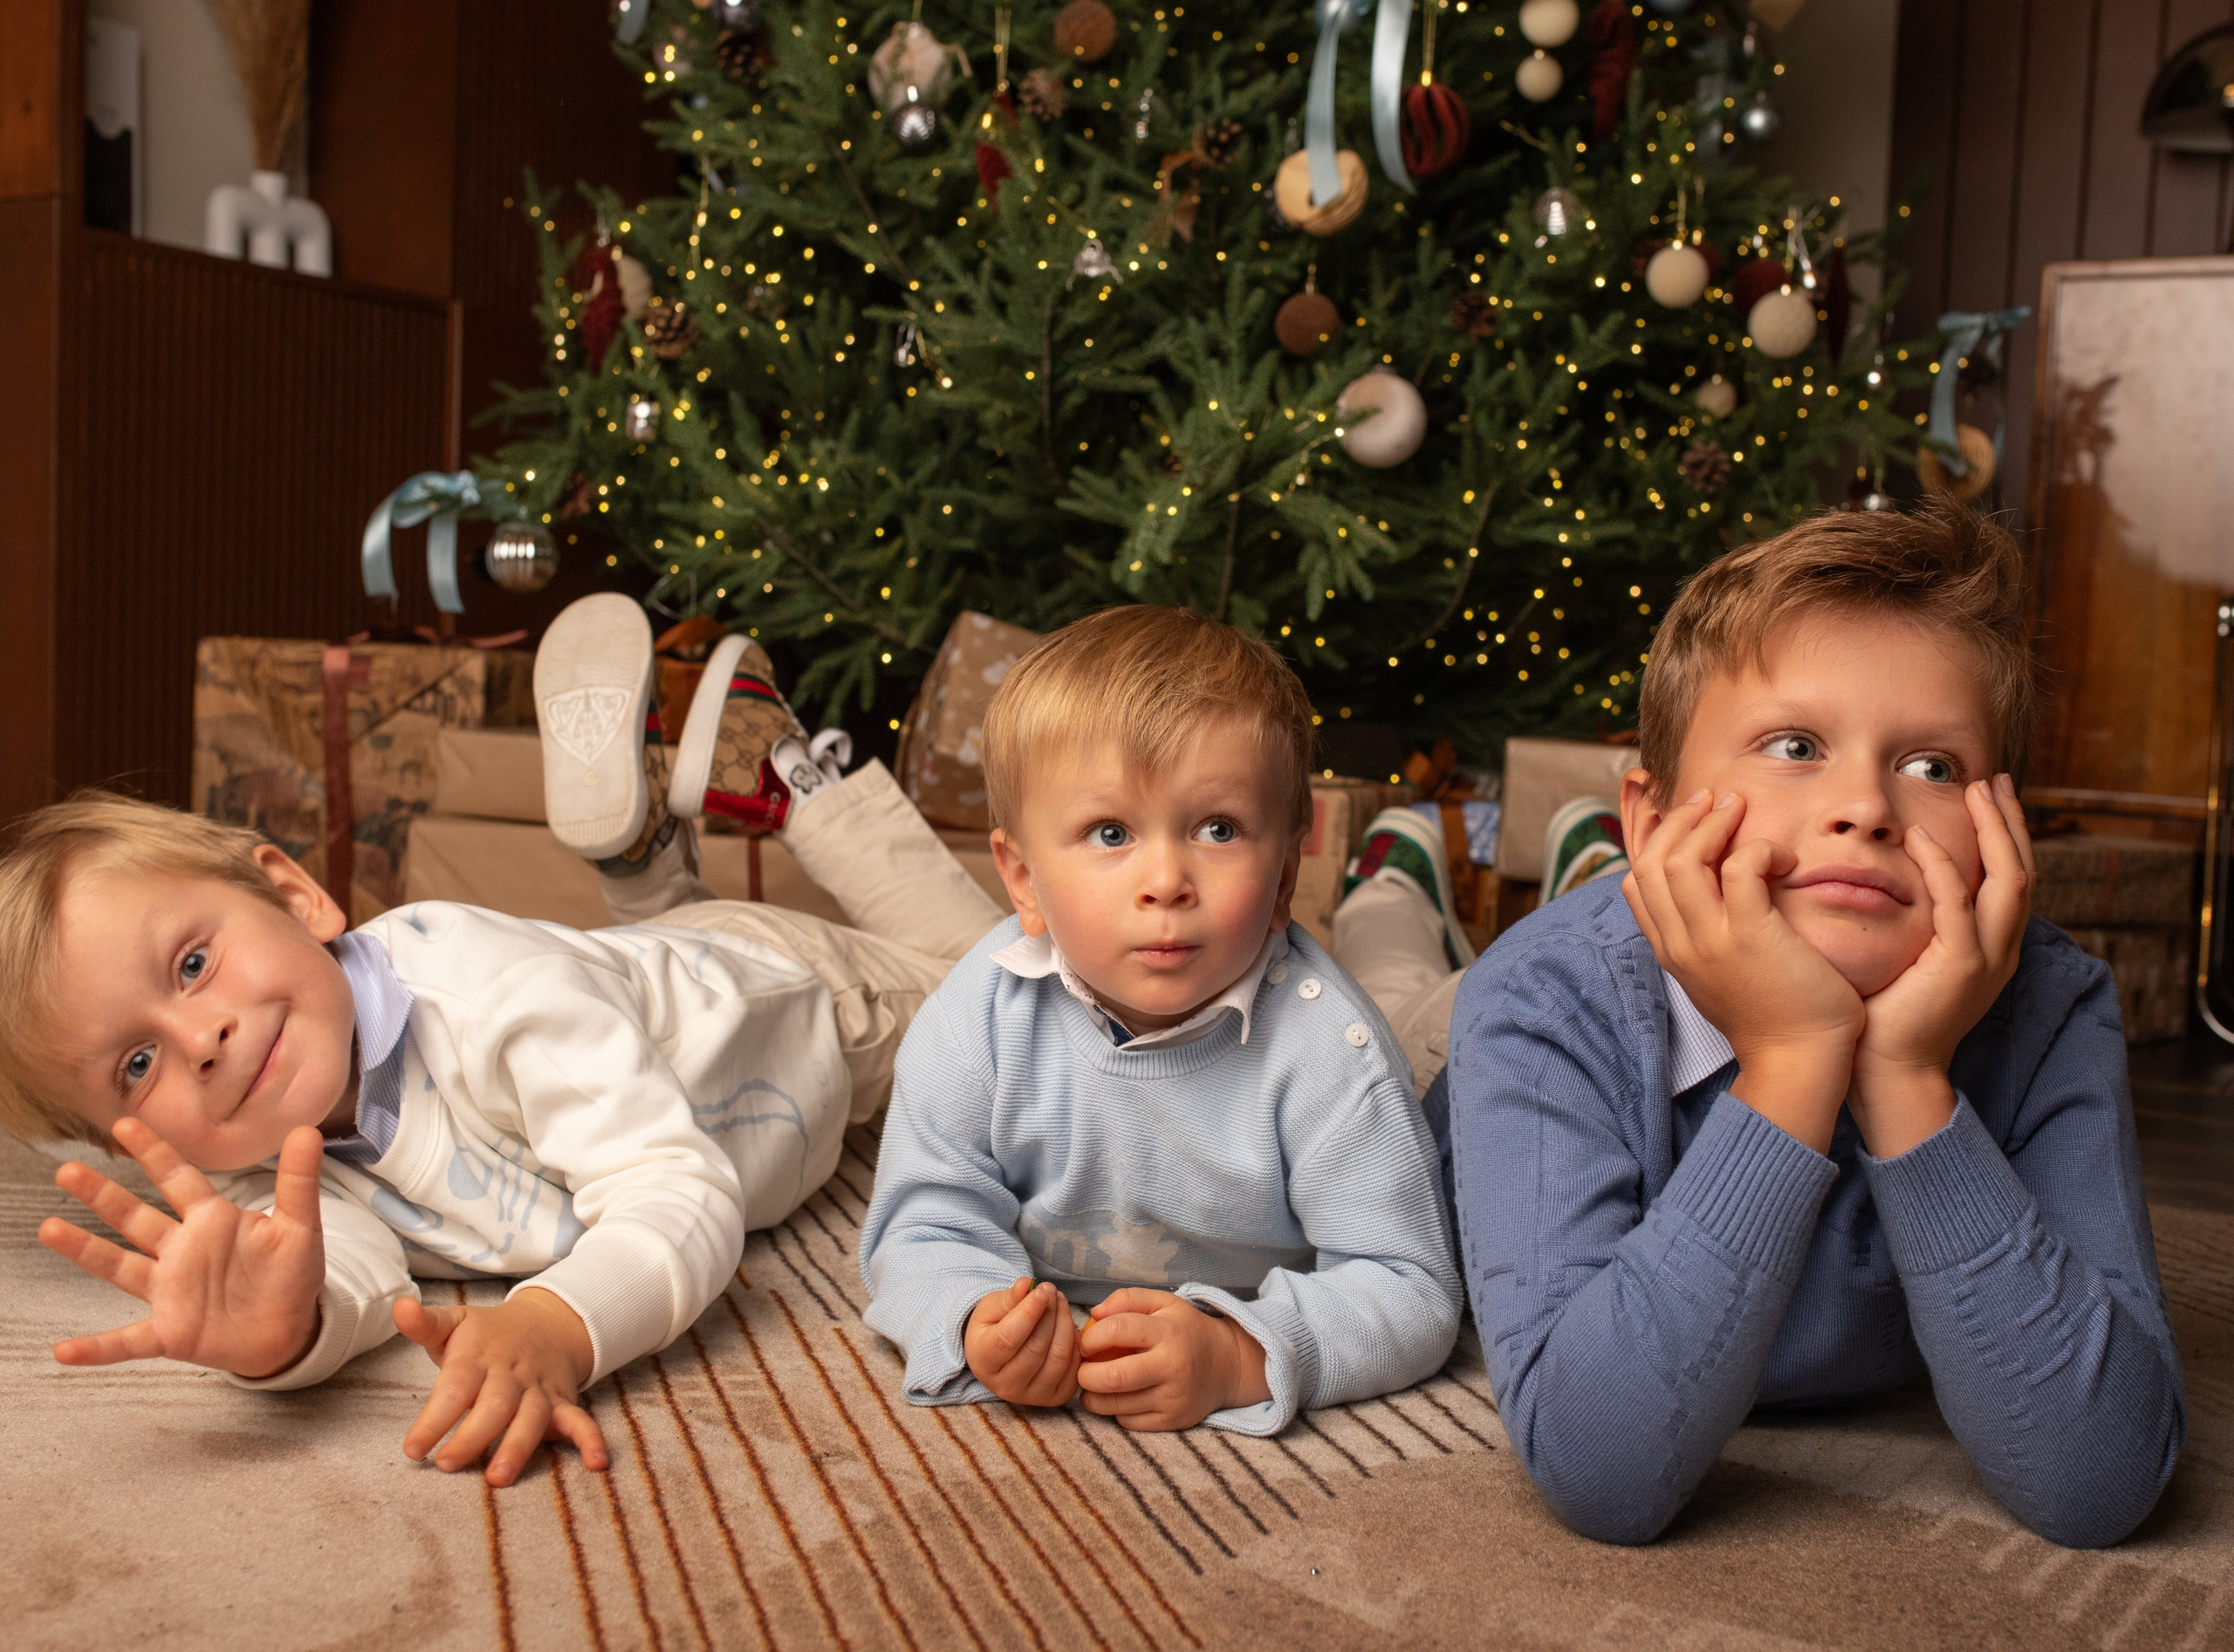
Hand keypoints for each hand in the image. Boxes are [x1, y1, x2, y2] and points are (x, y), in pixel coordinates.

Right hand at [38, 1118, 325, 1380]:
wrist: (291, 1330)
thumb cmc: (290, 1275)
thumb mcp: (300, 1225)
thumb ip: (298, 1181)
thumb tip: (308, 1130)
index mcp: (211, 1220)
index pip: (178, 1178)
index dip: (154, 1152)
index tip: (125, 1124)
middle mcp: (181, 1251)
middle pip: (135, 1217)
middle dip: (103, 1194)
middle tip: (67, 1170)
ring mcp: (170, 1291)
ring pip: (119, 1266)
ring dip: (85, 1249)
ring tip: (48, 1228)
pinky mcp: (170, 1332)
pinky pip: (126, 1341)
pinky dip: (97, 1348)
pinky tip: (64, 1350)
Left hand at [395, 1287, 606, 1486]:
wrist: (548, 1321)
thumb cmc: (488, 1335)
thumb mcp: (456, 1323)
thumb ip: (425, 1323)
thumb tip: (399, 1307)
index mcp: (478, 1356)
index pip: (455, 1387)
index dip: (434, 1418)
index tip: (413, 1449)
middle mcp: (511, 1374)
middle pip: (494, 1405)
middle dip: (472, 1436)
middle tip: (447, 1464)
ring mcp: (539, 1389)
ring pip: (532, 1417)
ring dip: (518, 1446)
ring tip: (498, 1477)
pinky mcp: (562, 1402)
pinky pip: (579, 1420)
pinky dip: (590, 1439)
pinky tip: (595, 1463)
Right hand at [964, 1278, 1080, 1406]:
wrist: (999, 1357)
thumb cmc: (993, 1328)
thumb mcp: (991, 1309)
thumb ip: (1009, 1298)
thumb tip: (1026, 1284)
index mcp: (983, 1362)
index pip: (1009, 1338)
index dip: (1029, 1312)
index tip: (1042, 1289)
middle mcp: (1005, 1386)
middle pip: (1037, 1348)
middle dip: (1050, 1313)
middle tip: (1053, 1291)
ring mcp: (1031, 1396)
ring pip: (1058, 1358)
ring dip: (1066, 1324)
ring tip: (1060, 1303)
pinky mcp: (1054, 1398)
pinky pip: (1074, 1370)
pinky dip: (1075, 1344)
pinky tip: (1066, 1327)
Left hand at [1074, 1289, 1269, 1430]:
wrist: (1227, 1365)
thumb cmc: (1186, 1330)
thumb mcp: (1163, 1303)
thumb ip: (1127, 1299)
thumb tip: (1094, 1314)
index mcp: (1169, 1332)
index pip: (1119, 1330)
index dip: (1092, 1337)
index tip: (1085, 1342)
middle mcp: (1173, 1367)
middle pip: (1114, 1377)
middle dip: (1085, 1375)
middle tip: (1081, 1369)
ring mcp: (1173, 1398)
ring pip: (1116, 1405)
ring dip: (1092, 1397)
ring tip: (1092, 1385)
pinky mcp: (1172, 1421)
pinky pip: (1128, 1422)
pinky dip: (1114, 1411)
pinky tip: (1118, 1398)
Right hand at [1622, 787, 1864, 1152]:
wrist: (1800, 1060)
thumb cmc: (1775, 1015)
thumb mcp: (1722, 974)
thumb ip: (1708, 936)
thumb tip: (1715, 895)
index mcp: (1670, 951)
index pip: (1635, 881)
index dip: (1653, 839)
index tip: (1685, 815)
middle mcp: (1680, 943)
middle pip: (1651, 861)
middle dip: (1681, 819)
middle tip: (1716, 800)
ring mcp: (1710, 940)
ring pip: (1683, 859)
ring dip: (1713, 823)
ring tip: (1741, 809)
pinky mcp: (1750, 936)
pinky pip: (1739, 868)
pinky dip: (1759, 849)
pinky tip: (1783, 857)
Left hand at [1850, 775, 2034, 1157]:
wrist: (1885, 1072)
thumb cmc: (1882, 1016)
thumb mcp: (1905, 958)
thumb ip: (1908, 920)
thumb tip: (1880, 879)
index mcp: (1988, 948)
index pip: (2008, 879)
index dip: (2005, 834)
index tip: (1990, 794)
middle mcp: (1998, 950)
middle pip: (2021, 870)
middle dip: (2011, 822)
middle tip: (1996, 779)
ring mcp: (1986, 959)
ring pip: (2007, 880)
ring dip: (1993, 831)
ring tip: (1977, 791)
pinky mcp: (1960, 968)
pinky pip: (1957, 905)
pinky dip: (1945, 867)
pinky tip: (1923, 838)